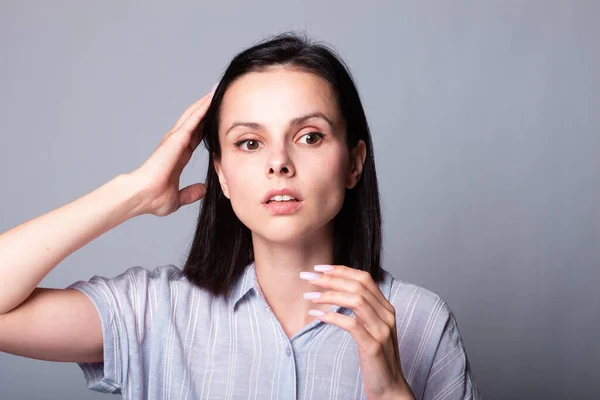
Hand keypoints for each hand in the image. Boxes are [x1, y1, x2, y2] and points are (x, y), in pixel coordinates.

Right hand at [127, 87, 215, 215]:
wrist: (142, 196)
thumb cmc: (154, 198)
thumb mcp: (178, 197)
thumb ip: (190, 193)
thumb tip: (203, 190)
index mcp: (178, 156)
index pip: (196, 136)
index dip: (205, 126)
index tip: (215, 117)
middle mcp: (176, 144)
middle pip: (195, 121)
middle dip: (206, 108)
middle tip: (219, 95)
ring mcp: (175, 139)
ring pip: (194, 115)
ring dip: (205, 102)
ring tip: (217, 90)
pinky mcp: (176, 139)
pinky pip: (192, 120)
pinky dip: (202, 108)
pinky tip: (211, 98)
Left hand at [300, 265, 414, 399]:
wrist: (389, 387)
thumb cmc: (376, 358)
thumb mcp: (371, 328)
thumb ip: (361, 309)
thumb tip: (336, 291)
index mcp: (386, 308)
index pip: (364, 278)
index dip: (341, 270)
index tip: (320, 268)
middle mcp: (387, 315)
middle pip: (358, 286)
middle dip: (330, 279)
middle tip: (307, 277)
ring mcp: (382, 330)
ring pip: (356, 300)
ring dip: (328, 295)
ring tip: (309, 296)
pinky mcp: (373, 346)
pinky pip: (351, 324)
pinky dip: (332, 316)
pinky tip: (316, 315)